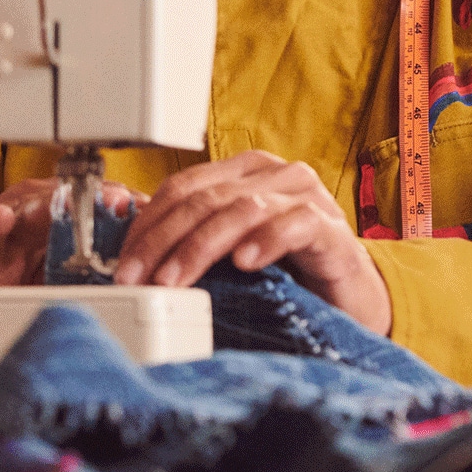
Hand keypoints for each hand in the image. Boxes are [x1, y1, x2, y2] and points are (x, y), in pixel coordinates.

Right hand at [0, 178, 140, 285]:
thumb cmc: (25, 274)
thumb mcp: (72, 270)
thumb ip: (102, 260)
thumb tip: (146, 263)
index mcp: (62, 211)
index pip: (97, 201)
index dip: (122, 202)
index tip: (147, 205)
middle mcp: (36, 209)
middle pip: (69, 199)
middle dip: (95, 199)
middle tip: (118, 198)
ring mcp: (6, 224)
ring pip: (30, 209)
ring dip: (50, 205)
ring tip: (68, 203)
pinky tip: (1, 218)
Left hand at [112, 152, 391, 334]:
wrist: (349, 299)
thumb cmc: (286, 272)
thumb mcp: (230, 253)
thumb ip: (192, 242)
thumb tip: (129, 249)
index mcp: (245, 172)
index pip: (184, 186)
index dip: (147, 224)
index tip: (122, 265)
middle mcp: (275, 175)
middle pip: (206, 197)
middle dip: (163, 240)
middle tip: (138, 279)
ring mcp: (305, 197)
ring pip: (242, 208)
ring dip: (200, 247)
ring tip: (175, 281)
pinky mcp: (331, 228)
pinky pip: (294, 224)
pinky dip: (265, 241)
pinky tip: (245, 263)